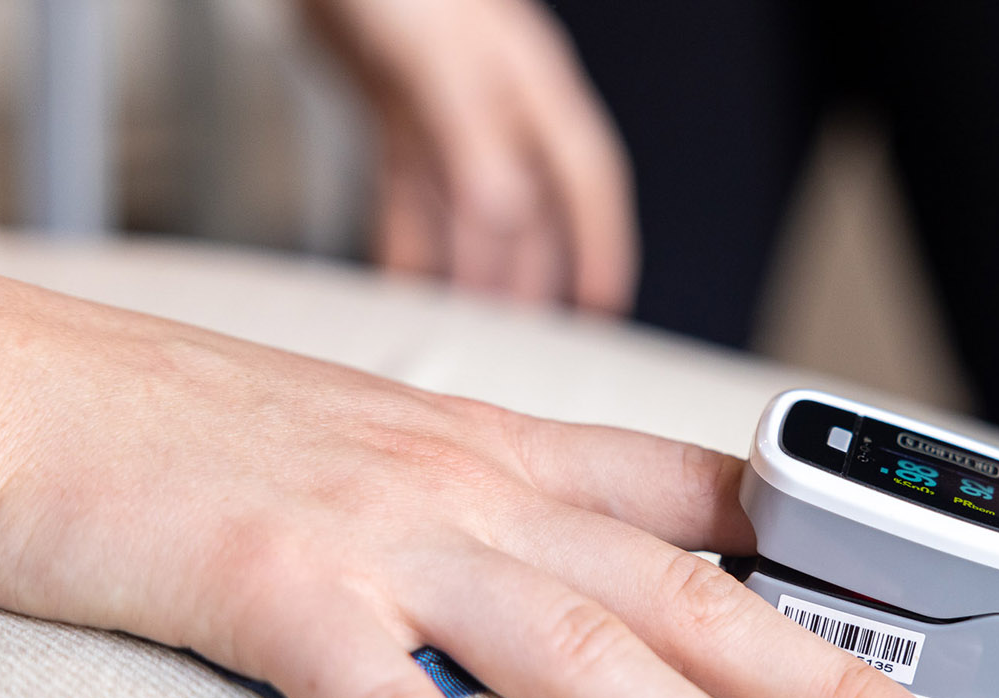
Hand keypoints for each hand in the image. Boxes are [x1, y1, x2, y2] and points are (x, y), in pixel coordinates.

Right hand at [0, 234, 978, 697]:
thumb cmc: (179, 426)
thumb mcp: (370, 443)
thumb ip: (479, 503)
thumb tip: (564, 567)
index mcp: (495, 444)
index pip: (697, 498)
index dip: (820, 559)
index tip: (915, 620)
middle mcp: (467, 481)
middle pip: (688, 594)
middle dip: (828, 681)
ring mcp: (380, 533)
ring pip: (586, 651)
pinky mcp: (274, 593)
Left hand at [303, 0, 636, 312]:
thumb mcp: (437, 58)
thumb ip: (473, 134)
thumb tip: (508, 214)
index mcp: (531, 84)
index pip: (585, 176)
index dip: (601, 244)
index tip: (603, 307)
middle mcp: (497, 102)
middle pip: (530, 203)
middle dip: (530, 273)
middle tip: (524, 339)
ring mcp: (445, 107)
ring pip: (470, 206)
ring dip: (468, 266)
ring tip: (465, 324)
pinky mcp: (395, 107)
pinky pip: (410, 191)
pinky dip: (408, 238)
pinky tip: (401, 278)